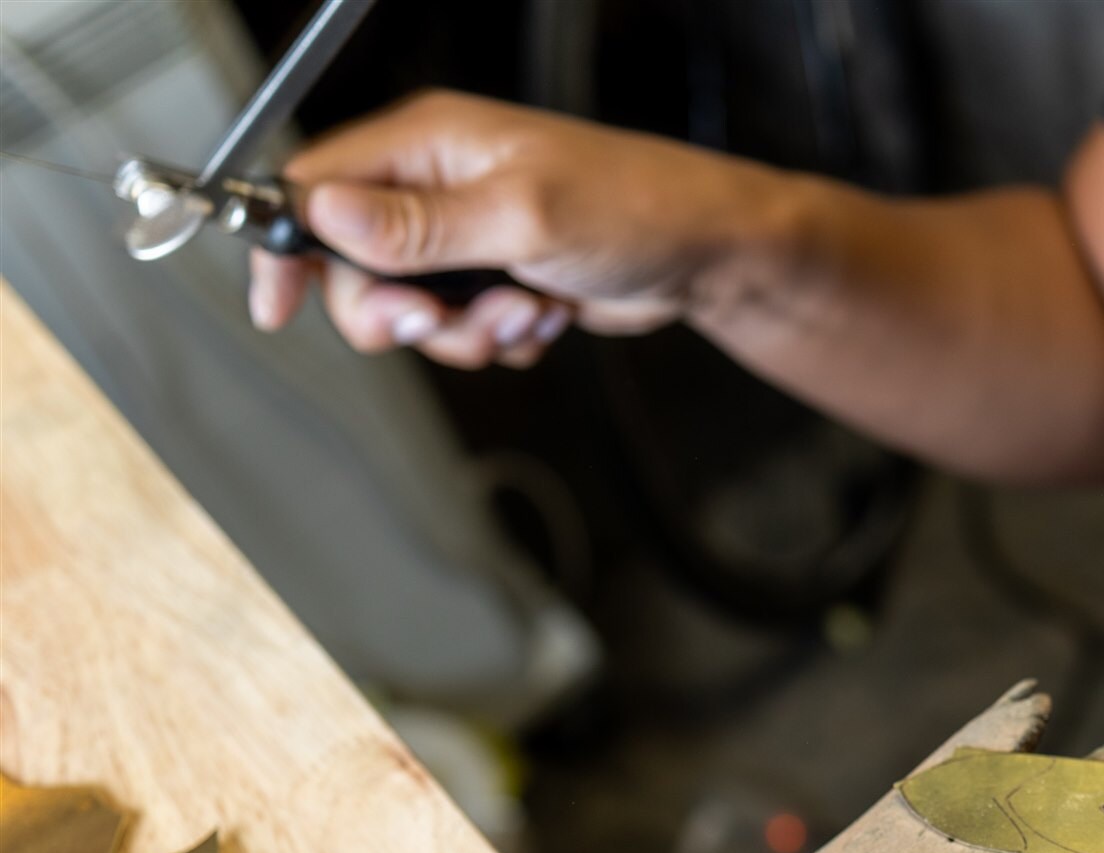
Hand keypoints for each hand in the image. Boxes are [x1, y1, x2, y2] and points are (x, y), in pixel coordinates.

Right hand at [249, 91, 786, 368]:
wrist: (706, 255)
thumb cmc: (634, 209)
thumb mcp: (521, 217)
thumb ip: (420, 227)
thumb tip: (327, 215)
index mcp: (428, 144)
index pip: (315, 187)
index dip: (288, 250)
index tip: (277, 308)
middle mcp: (439, 186)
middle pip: (355, 266)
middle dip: (397, 312)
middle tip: (440, 319)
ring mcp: (468, 236)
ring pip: (412, 310)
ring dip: (464, 332)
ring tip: (523, 311)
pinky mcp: (498, 278)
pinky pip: (464, 329)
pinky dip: (501, 338)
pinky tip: (545, 316)